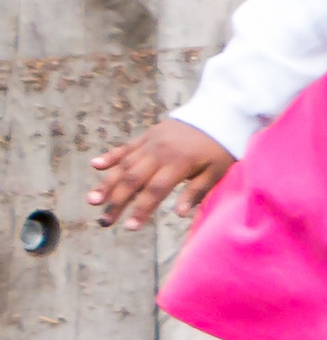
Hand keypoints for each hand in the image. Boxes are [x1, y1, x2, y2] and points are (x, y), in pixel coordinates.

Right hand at [85, 119, 232, 228]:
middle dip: (117, 202)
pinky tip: (95, 165)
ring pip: (124, 165)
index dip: (141, 209)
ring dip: (107, 183)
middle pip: (133, 180)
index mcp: (178, 163)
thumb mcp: (217, 171)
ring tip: (92, 201)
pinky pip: (126, 147)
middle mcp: (159, 152)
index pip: (155, 191)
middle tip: (105, 221)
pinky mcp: (147, 135)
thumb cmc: (221, 147)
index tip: (129, 227)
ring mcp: (151, 142)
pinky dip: (110, 156)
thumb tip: (179, 214)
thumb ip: (197, 191)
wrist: (219, 112)